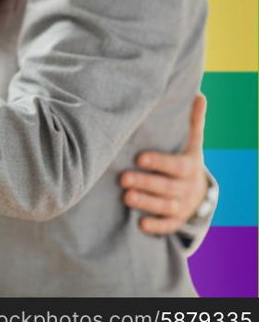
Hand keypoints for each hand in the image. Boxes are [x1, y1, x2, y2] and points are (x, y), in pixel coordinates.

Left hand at [120, 93, 208, 234]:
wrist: (199, 192)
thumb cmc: (185, 161)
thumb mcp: (192, 143)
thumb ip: (192, 122)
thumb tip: (198, 94)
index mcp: (189, 166)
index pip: (175, 165)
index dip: (159, 162)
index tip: (140, 158)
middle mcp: (187, 187)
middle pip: (167, 187)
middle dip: (146, 183)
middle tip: (123, 178)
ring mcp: (182, 205)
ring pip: (164, 206)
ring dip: (146, 203)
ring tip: (126, 197)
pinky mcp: (176, 220)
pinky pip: (168, 226)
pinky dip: (156, 227)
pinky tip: (140, 224)